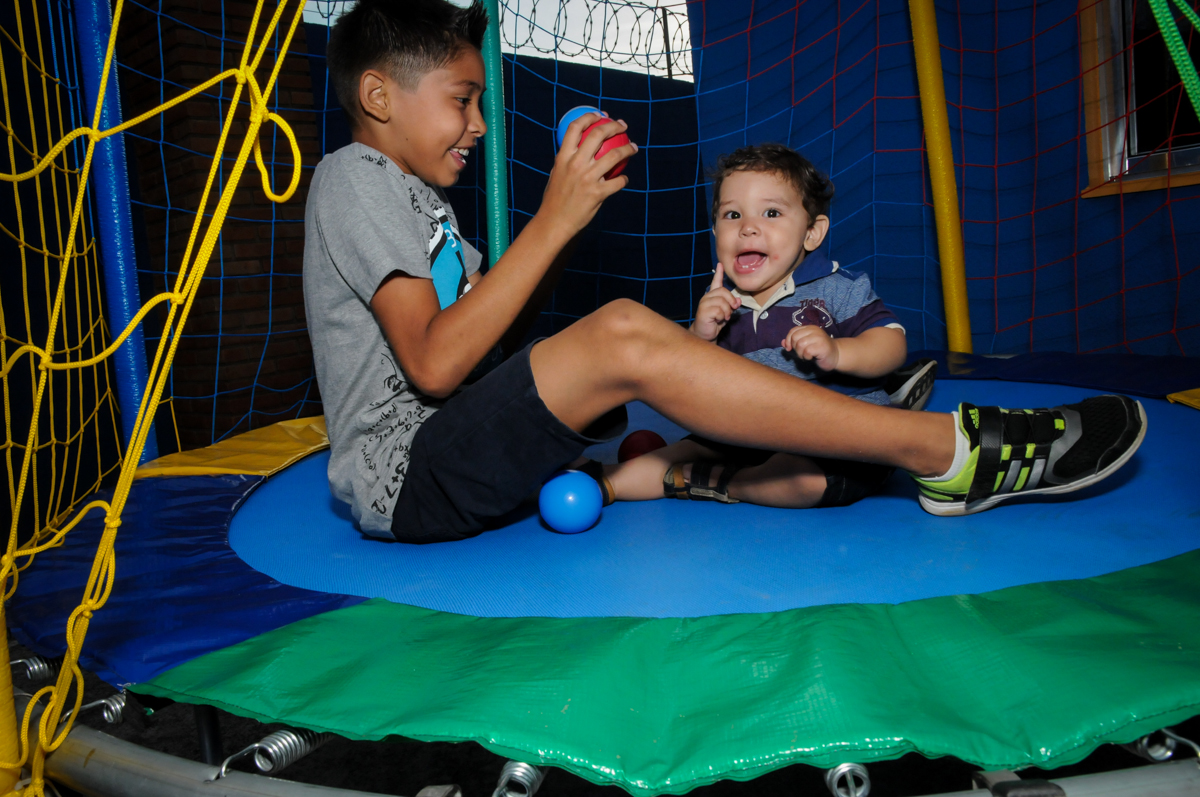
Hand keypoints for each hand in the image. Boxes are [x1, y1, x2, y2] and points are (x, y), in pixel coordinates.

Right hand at [539, 113, 637, 238]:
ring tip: (634, 147)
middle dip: (614, 126)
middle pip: (598, 135)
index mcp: (563, 157)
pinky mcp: (598, 193)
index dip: (589, 116)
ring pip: (615, 155)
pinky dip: (623, 180)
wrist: (554, 222)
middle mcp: (576, 164)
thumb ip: (567, 161)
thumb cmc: (554, 199)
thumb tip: (578, 148)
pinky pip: (618, 182)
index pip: (575, 128)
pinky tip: (624, 179)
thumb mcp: (555, 174)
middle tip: (623, 126)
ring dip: (628, 149)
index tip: (600, 115)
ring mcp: (588, 178)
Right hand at [689, 263, 740, 340]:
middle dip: (730, 302)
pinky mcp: (703, 311)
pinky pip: (719, 310)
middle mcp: (707, 297)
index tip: (720, 264)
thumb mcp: (726, 312)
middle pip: (723, 291)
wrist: (705, 334)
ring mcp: (704, 303)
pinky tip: (718, 320)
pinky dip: (722, 316)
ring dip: (727, 312)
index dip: (718, 273)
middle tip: (731, 311)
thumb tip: (738, 301)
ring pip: (722, 302)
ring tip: (724, 317)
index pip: (716, 282)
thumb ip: (731, 305)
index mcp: (712, 296)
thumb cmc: (715, 322)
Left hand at [784, 324, 840, 370]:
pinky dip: (806, 357)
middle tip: (802, 353)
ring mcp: (819, 337)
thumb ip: (794, 343)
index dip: (788, 340)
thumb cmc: (819, 352)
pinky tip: (812, 358)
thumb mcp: (805, 346)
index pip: (793, 331)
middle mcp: (814, 330)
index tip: (789, 348)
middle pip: (795, 337)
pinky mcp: (822, 346)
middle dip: (795, 348)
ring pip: (800, 344)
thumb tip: (782, 343)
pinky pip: (807, 351)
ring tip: (807, 356)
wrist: (836, 356)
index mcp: (809, 328)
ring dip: (801, 354)